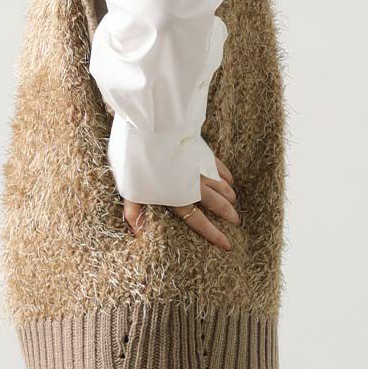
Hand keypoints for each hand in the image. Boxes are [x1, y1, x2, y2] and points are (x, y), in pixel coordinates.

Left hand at [123, 156, 240, 249]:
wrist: (149, 124)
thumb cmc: (134, 158)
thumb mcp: (129, 187)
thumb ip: (134, 212)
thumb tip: (137, 233)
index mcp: (176, 196)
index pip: (198, 221)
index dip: (213, 234)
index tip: (227, 244)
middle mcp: (192, 184)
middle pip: (216, 203)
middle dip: (228, 214)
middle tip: (237, 221)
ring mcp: (198, 166)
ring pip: (220, 184)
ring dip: (229, 195)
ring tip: (235, 202)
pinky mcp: (200, 149)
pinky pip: (218, 165)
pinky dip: (226, 174)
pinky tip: (231, 179)